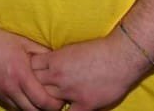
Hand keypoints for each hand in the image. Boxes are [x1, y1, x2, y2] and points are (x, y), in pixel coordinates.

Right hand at [0, 24, 63, 110]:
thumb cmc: (2, 40)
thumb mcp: (26, 44)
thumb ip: (44, 55)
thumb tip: (59, 65)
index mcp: (21, 75)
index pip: (44, 102)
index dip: (55, 105)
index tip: (59, 100)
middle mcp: (9, 87)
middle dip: (43, 109)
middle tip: (48, 101)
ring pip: (18, 108)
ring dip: (27, 105)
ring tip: (32, 96)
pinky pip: (5, 102)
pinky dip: (13, 99)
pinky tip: (16, 89)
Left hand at [31, 29, 149, 110]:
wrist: (122, 57)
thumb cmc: (98, 49)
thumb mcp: (71, 49)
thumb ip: (56, 58)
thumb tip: (46, 64)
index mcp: (54, 60)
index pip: (31, 67)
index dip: (33, 69)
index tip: (35, 71)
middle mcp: (58, 76)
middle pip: (36, 83)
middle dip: (38, 83)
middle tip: (42, 85)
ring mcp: (70, 92)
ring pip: (48, 99)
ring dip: (50, 97)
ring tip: (53, 96)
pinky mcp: (85, 104)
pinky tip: (65, 107)